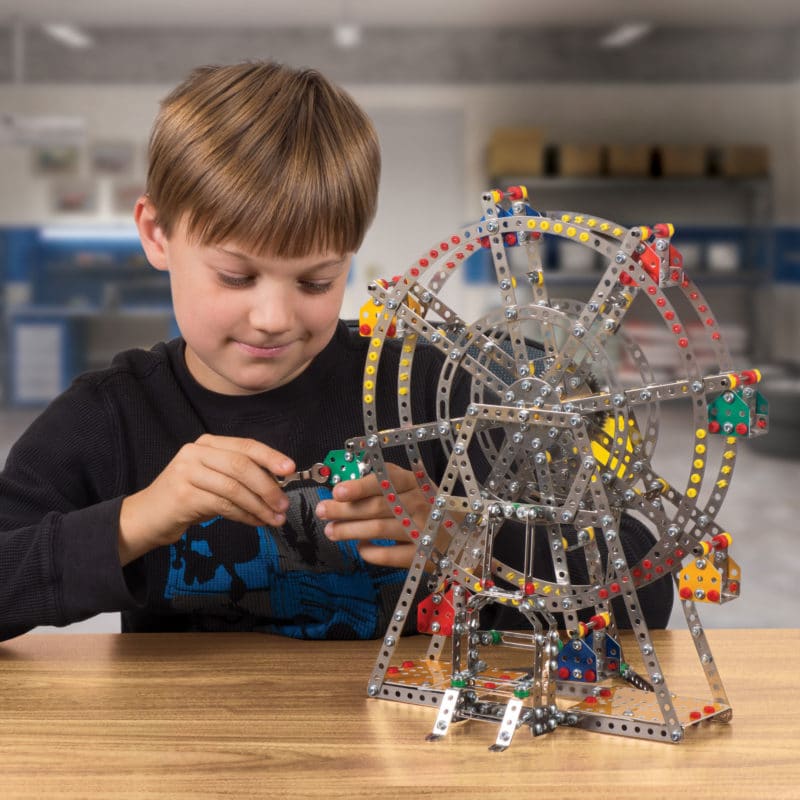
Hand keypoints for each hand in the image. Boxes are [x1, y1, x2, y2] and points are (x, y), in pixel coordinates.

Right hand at [119, 434, 294, 564]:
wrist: (147, 516)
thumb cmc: (188, 497)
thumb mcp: (214, 479)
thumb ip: (240, 475)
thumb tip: (278, 483)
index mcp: (207, 443)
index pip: (245, 445)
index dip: (270, 456)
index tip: (290, 469)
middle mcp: (195, 453)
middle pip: (242, 466)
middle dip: (268, 486)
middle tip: (284, 504)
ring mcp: (187, 472)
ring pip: (234, 488)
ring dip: (260, 505)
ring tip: (275, 518)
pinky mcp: (183, 495)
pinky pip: (224, 505)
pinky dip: (245, 515)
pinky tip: (256, 522)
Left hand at [315, 462, 430, 567]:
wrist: (459, 535)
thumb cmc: (424, 506)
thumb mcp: (409, 488)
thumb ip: (381, 485)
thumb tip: (342, 491)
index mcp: (415, 482)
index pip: (385, 480)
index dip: (360, 486)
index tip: (337, 492)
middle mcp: (420, 504)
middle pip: (377, 506)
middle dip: (346, 510)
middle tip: (323, 511)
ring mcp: (422, 530)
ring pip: (379, 529)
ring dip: (351, 530)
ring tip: (331, 531)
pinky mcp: (421, 555)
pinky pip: (389, 556)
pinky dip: (370, 552)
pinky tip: (360, 548)